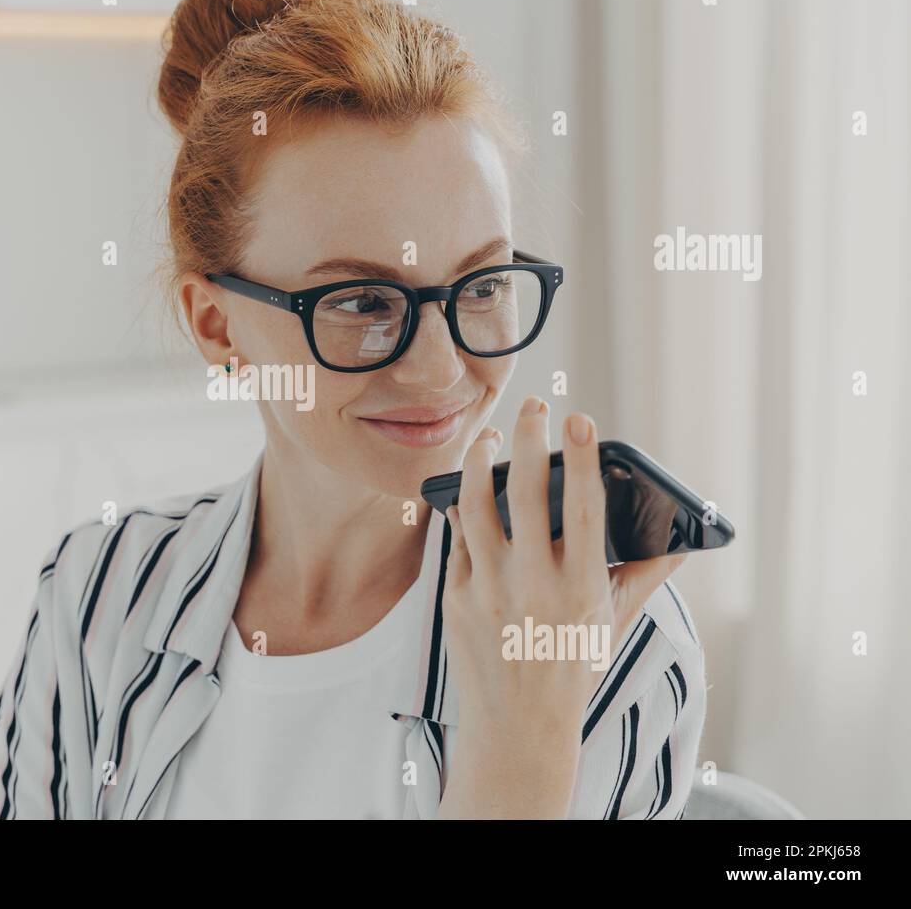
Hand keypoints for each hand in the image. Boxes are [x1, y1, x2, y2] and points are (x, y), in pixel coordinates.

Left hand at [436, 396, 686, 818]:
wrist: (518, 728)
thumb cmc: (570, 671)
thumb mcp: (613, 626)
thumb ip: (645, 578)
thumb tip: (679, 540)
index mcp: (580, 588)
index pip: (583, 509)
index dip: (582, 459)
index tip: (579, 419)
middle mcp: (533, 585)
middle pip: (524, 494)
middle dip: (527, 440)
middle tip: (532, 406)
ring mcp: (488, 591)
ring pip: (475, 507)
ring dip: (478, 463)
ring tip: (488, 436)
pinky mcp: (456, 599)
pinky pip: (456, 540)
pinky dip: (458, 508)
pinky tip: (463, 487)